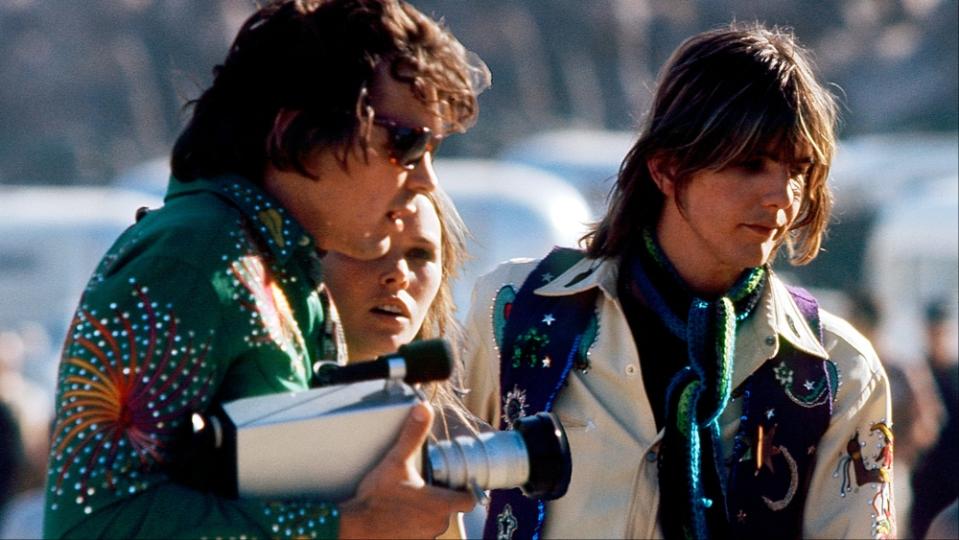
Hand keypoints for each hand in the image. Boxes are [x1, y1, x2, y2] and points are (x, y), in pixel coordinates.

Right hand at [338, 401, 475, 538]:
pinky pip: (419, 533)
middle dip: (440, 498)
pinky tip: (398, 515)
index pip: (469, 499)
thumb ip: (412, 435)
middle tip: (422, 486)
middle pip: (450, 509)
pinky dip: (413, 525)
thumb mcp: (396, 461)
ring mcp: (425, 537)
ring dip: (425, 513)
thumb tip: (423, 410)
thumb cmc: (376, 498)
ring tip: (407, 500)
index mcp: (441, 504)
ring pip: (434, 522)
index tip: (456, 482)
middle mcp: (438, 524)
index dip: (465, 490)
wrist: (355, 527)